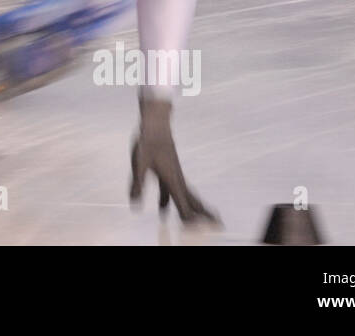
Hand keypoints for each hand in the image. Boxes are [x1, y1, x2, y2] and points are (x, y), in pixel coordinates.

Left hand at [129, 96, 217, 223]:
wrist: (156, 123)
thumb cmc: (148, 141)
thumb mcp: (139, 163)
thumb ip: (137, 184)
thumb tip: (135, 205)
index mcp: (172, 180)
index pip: (183, 206)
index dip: (189, 220)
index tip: (197, 230)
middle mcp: (176, 179)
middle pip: (192, 201)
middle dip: (203, 214)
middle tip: (219, 225)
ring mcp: (174, 174)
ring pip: (185, 195)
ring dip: (191, 209)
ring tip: (194, 221)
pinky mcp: (168, 170)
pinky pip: (173, 190)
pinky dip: (172, 201)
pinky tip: (162, 208)